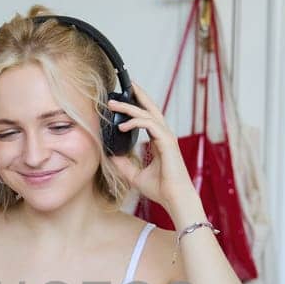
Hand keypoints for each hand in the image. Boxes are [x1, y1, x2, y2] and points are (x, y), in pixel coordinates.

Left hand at [105, 82, 192, 209]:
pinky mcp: (167, 141)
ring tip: (112, 103)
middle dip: (137, 94)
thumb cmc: (160, 189)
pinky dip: (135, 122)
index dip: (137, 105)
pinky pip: (150, 124)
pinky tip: (121, 125)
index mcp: (159, 140)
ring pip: (148, 113)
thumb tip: (110, 156)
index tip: (123, 99)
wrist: (174, 199)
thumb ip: (124, 164)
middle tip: (124, 84)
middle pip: (151, 108)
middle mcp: (164, 135)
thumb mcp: (135, 175)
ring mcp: (167, 137)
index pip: (148, 117)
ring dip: (129, 106)